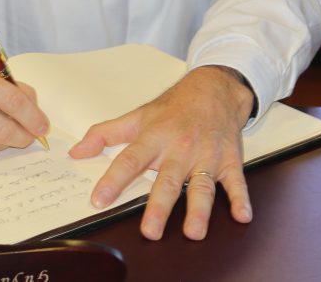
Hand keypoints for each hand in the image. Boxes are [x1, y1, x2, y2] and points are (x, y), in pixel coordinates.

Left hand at [68, 65, 253, 239]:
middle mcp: (180, 148)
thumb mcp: (136, 117)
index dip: (113, 179)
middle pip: (168, 180)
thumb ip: (104, 135)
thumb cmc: (172, 108)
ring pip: (202, 185)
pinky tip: (243, 215)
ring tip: (194, 231)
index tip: (100, 199)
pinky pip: (236, 181)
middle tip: (150, 230)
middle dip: (159, 206)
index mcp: (154, 138)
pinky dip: (241, 198)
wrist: (213, 89)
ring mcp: (206, 155)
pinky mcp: (229, 160)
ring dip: (199, 209)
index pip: (130, 160)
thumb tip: (76, 152)